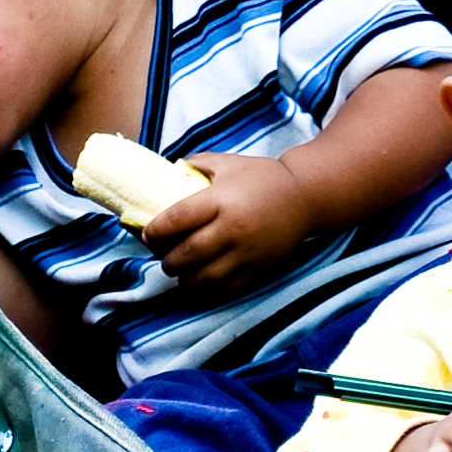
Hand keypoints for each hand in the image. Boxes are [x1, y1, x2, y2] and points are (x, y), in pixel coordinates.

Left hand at [144, 152, 314, 283]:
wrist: (304, 198)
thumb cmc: (262, 177)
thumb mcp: (228, 163)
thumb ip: (195, 164)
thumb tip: (165, 170)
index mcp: (221, 200)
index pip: (176, 220)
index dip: (154, 231)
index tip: (147, 234)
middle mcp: (232, 229)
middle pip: (186, 254)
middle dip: (166, 259)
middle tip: (162, 255)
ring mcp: (246, 253)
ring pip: (203, 279)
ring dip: (184, 279)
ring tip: (180, 271)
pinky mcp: (257, 270)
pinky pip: (225, 289)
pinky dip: (207, 288)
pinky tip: (201, 279)